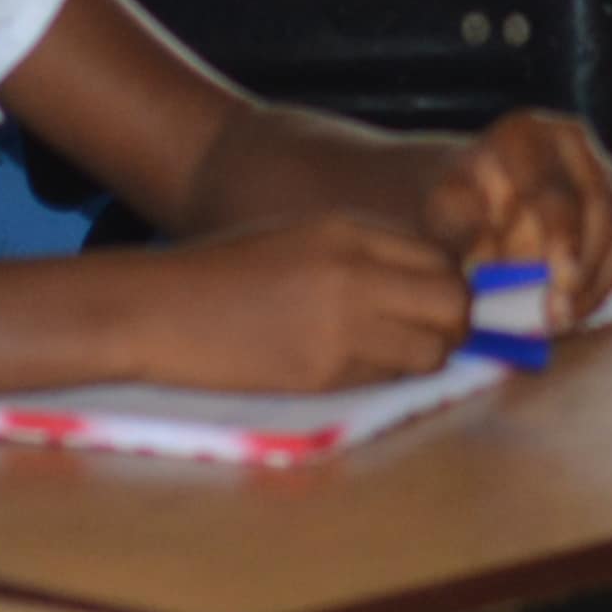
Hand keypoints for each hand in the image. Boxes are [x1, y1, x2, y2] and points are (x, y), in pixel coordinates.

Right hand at [141, 213, 473, 392]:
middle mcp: (355, 272)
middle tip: (431, 337)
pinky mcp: (321, 373)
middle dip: (453, 326)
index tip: (436, 305)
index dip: (450, 287)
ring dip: (422, 359)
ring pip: (430, 352)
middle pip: (453, 305)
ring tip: (388, 357)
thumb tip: (427, 287)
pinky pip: (384, 380)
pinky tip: (344, 369)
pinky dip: (381, 379)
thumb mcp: (301, 238)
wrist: (159, 308)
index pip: (442, 261)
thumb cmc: (224, 272)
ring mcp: (340, 325)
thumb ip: (363, 255)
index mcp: (349, 231)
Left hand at [420, 107, 611, 332]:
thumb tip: (470, 293)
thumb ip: (453, 248)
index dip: (563, 239)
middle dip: (584, 271)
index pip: (557, 189)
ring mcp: (610, 170)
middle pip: (601, 209)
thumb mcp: (443, 219)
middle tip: (558, 316)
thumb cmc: (458, 209)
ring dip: (604, 280)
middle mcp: (575, 144)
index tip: (562, 281)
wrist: (474, 195)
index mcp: (525, 137)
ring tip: (569, 314)